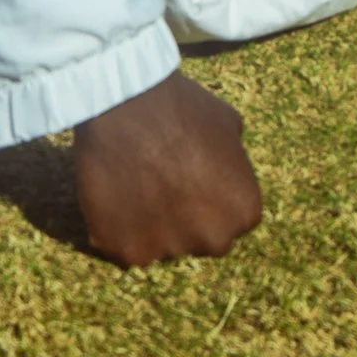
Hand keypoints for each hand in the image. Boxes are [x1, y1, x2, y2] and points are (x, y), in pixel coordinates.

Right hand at [72, 68, 262, 265]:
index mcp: (243, 211)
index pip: (232, 219)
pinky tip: (113, 195)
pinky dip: (117, 228)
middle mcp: (212, 239)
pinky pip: (123, 246)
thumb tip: (225, 168)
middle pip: (200, 239)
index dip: (211, 198)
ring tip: (134, 184)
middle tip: (164, 185)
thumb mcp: (228, 124)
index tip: (193, 179)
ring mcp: (168, 250)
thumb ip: (233, 159)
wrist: (126, 105)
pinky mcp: (125, 252)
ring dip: (150, 224)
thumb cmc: (181, 109)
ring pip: (160, 245)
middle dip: (186, 220)